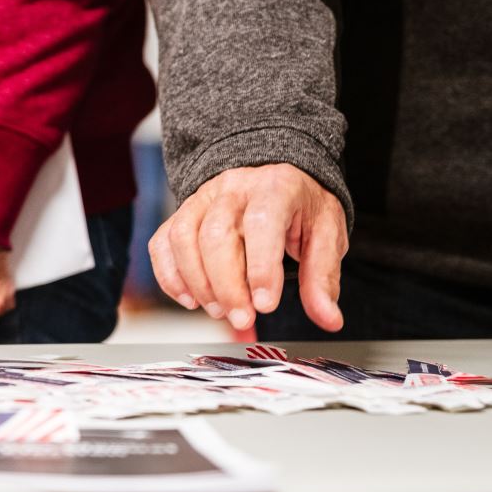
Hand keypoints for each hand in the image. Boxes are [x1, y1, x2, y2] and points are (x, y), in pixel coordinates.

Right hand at [148, 164, 346, 333]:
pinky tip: (190, 300)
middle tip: (243, 319)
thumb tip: (329, 318)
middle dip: (227, 286)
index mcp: (276, 187)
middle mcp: (233, 189)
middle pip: (216, 235)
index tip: (265, 304)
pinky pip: (163, 243)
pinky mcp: (183, 213)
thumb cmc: (300, 205)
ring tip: (219, 311)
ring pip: (184, 238)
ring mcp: (202, 199)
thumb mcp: (326, 234)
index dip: (261, 266)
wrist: (275, 173)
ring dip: (198, 283)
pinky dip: (170, 276)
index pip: (262, 222)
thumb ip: (323, 277)